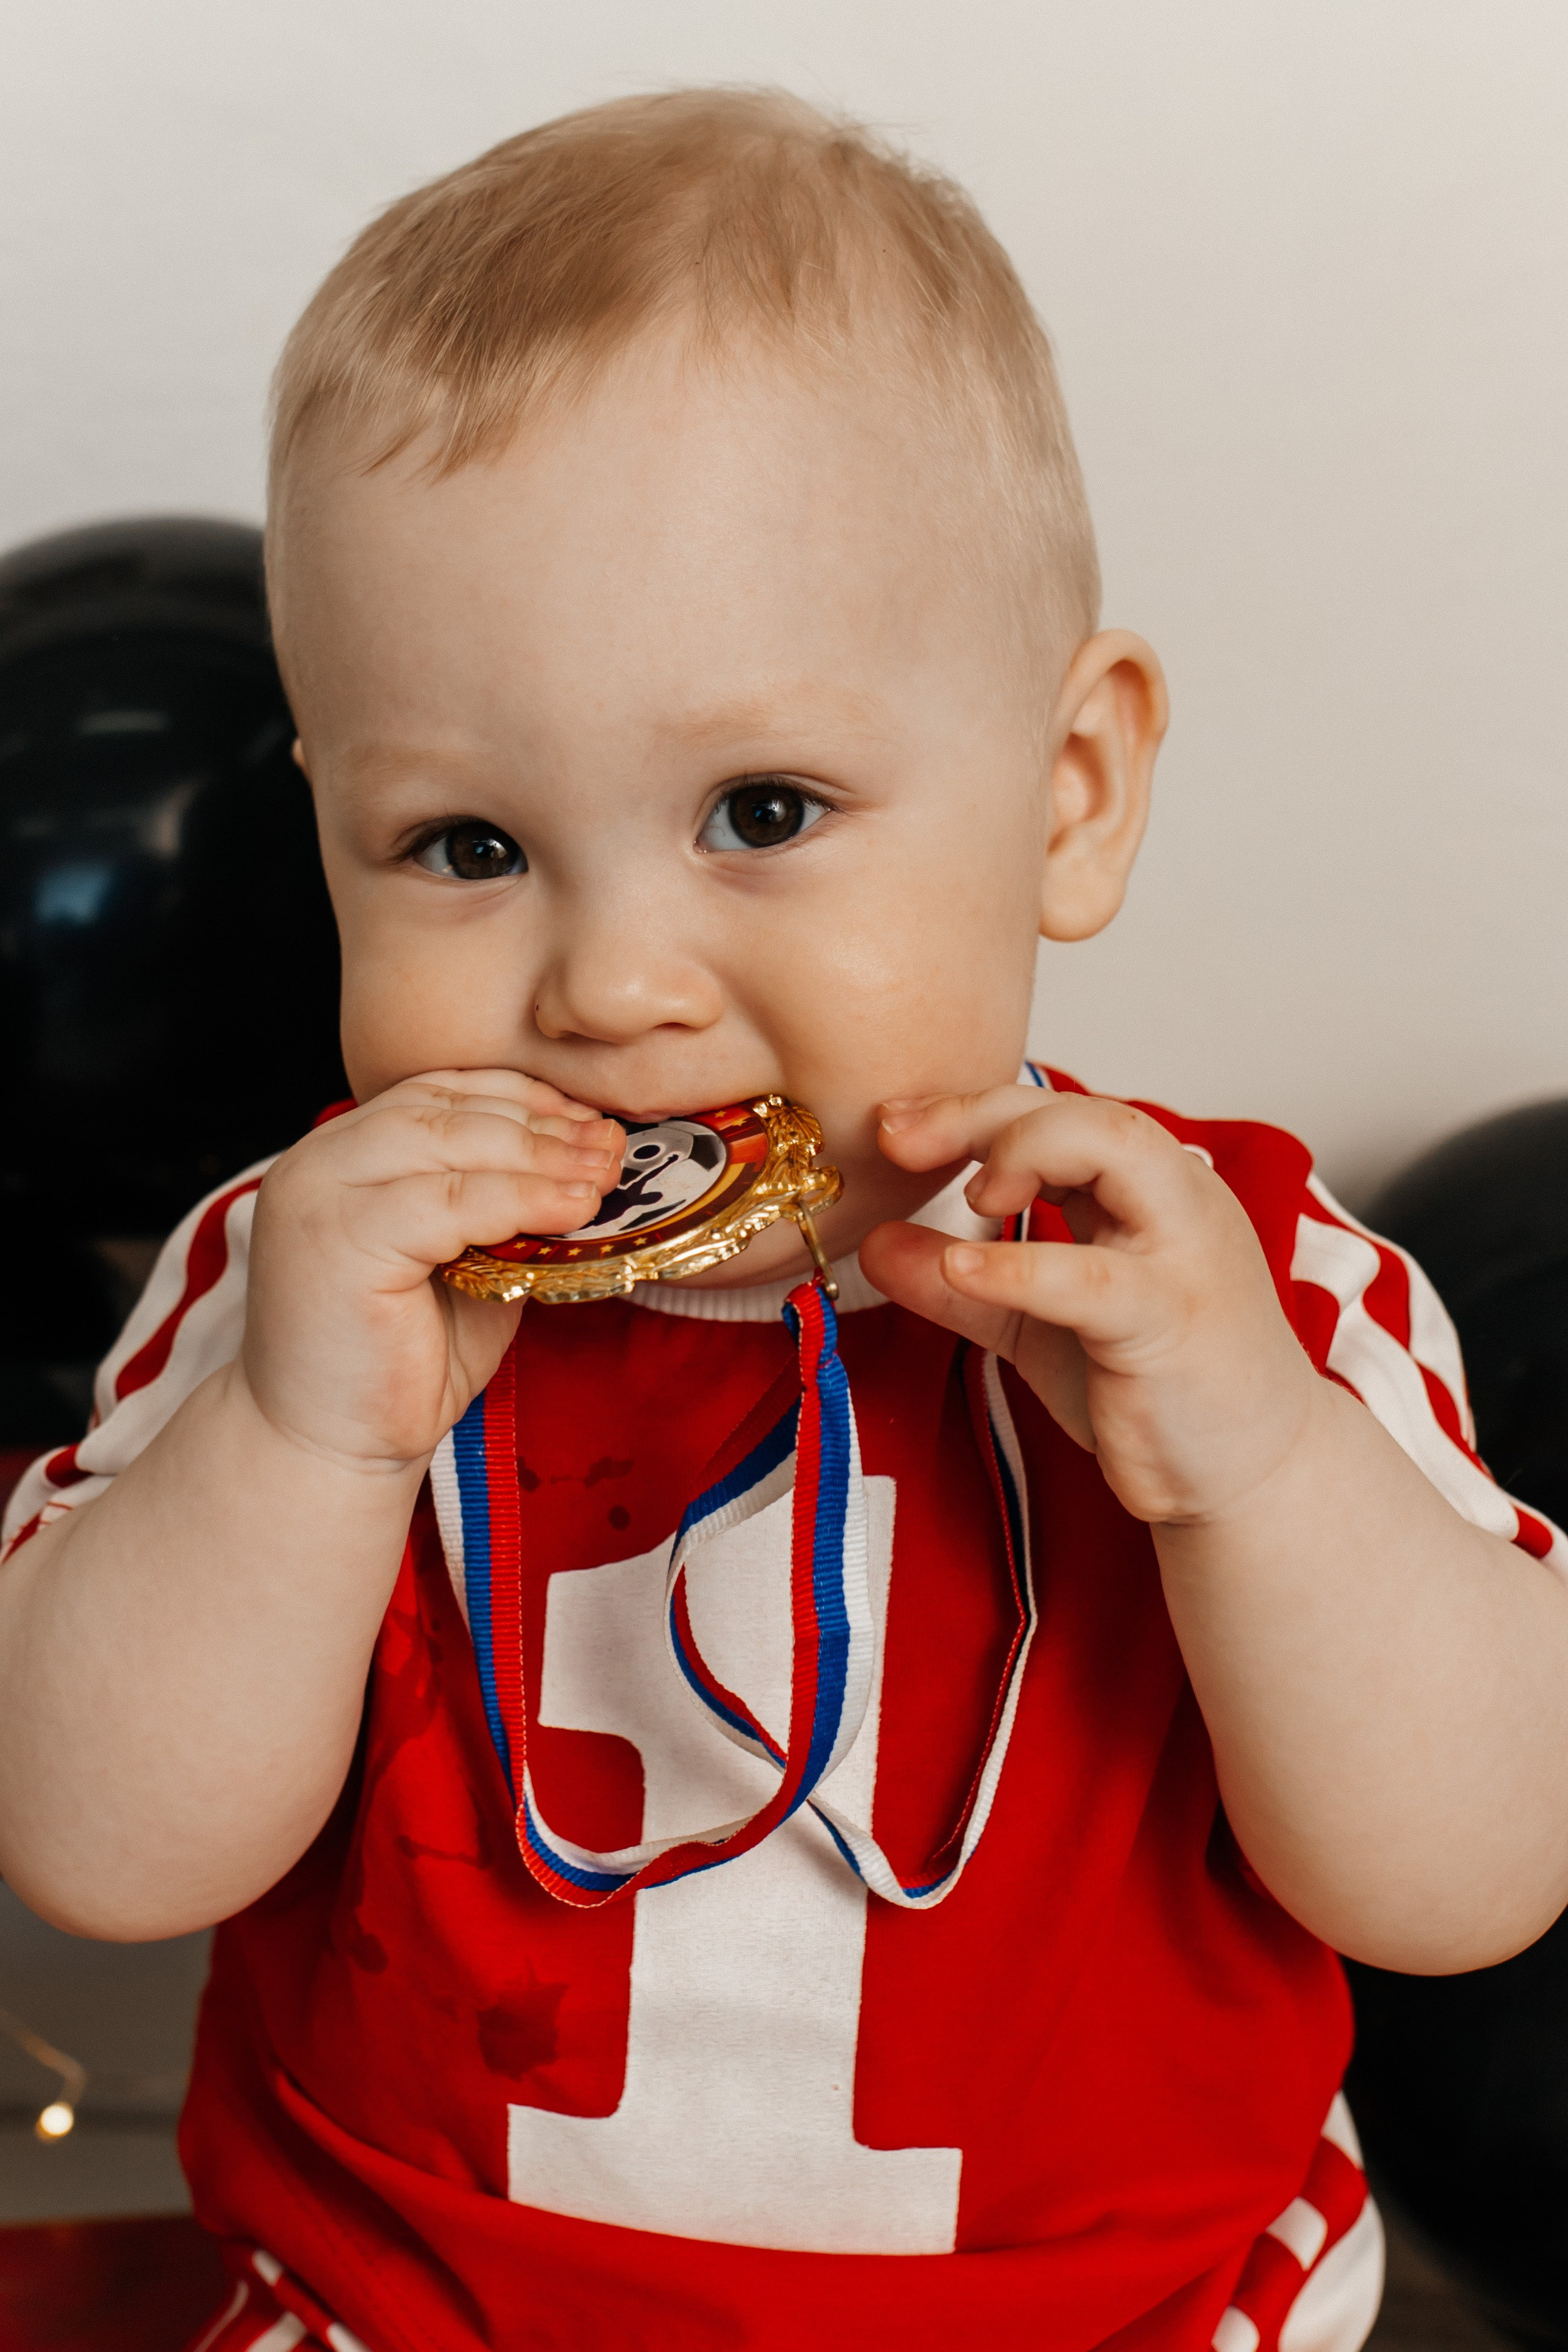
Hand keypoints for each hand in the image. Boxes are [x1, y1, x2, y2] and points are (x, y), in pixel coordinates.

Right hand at [241, 1072, 622, 1473]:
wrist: (329, 1447)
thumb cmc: (399, 1363)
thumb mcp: (466, 1264)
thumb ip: (501, 1208)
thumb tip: (588, 1165)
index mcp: (340, 1155)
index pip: (438, 1092)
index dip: (520, 1097)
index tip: (587, 1118)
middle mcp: (318, 1162)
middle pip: (447, 1109)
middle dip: (539, 1124)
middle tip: (609, 1146)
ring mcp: (320, 1197)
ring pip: (449, 1144)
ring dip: (539, 1156)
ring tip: (602, 1175)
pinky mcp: (340, 1242)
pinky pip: (448, 1201)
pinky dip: (520, 1199)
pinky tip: (571, 1209)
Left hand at [860, 1086, 1318, 1524]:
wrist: (1253, 1475)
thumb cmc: (1157, 1387)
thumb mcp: (1038, 1324)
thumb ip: (960, 1284)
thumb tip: (872, 1245)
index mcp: (1148, 1190)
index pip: (1059, 1113)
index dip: (971, 1110)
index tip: (894, 1127)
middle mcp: (1175, 1200)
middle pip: (1084, 1111)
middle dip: (984, 1112)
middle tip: (900, 1139)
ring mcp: (1181, 1254)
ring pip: (1114, 1150)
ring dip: (1023, 1151)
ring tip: (966, 1195)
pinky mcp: (1170, 1322)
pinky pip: (1092, 1276)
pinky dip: (1018, 1263)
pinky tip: (958, 1264)